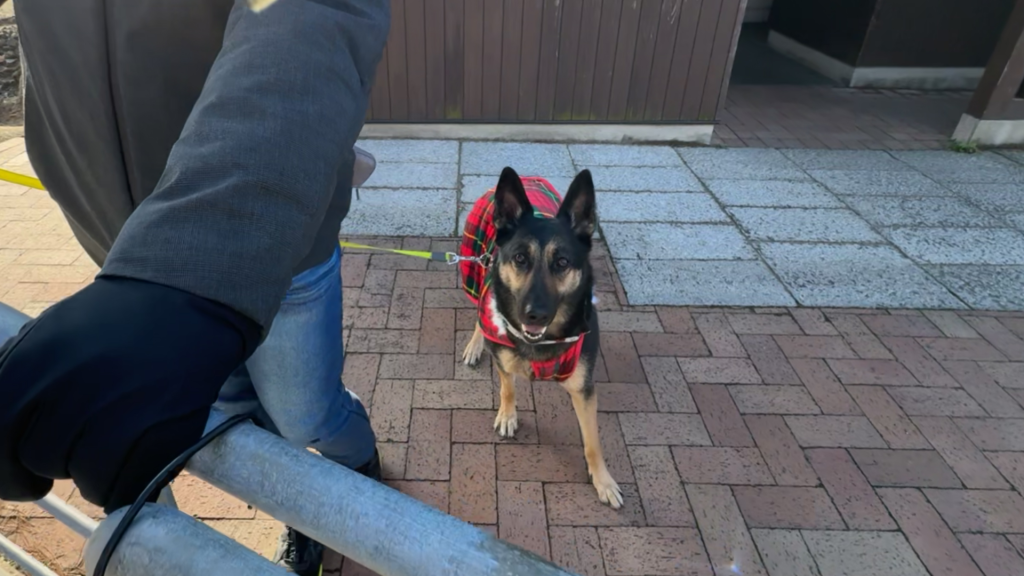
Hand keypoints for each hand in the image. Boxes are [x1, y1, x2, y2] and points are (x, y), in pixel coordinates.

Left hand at [0, 276, 258, 511]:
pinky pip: (127, 484)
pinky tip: (134, 457)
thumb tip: (2, 441)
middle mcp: (73, 388)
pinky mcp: (161, 432)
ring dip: (94, 474)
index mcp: (33, 362)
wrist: (185, 297)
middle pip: (40, 460)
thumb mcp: (48, 336)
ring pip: (85, 478)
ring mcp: (120, 412)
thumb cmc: (113, 323)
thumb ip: (16, 385)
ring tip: (112, 445)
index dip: (5, 470)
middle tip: (78, 448)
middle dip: (55, 463)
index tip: (22, 479)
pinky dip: (128, 482)